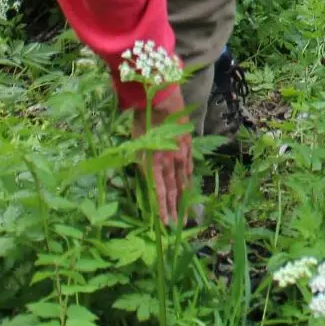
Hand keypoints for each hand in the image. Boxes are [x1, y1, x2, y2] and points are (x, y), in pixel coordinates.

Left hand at [131, 86, 193, 225]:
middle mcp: (170, 162)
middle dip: (174, 209)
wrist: (162, 100)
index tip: (165, 224)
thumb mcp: (135, 143)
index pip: (159, 192)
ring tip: (185, 213)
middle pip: (173, 190)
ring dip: (183, 199)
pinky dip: (188, 180)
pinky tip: (189, 187)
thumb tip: (143, 175)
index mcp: (154, 163)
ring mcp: (181, 155)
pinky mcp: (187, 147)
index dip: (162, 209)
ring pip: (183, 182)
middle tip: (177, 226)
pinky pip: (189, 168)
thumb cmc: (143, 120)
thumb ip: (140, 161)